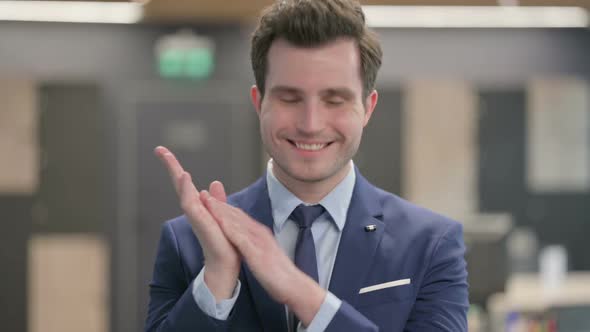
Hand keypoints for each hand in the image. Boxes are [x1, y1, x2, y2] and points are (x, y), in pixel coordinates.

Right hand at [154, 146, 239, 300]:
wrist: (226, 264)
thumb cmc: (224, 243)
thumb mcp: (222, 215)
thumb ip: (218, 199)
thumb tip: (213, 183)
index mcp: (199, 206)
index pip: (184, 183)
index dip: (175, 167)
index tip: (163, 151)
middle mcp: (195, 210)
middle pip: (180, 184)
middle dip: (171, 166)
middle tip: (159, 149)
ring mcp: (196, 217)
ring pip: (184, 193)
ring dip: (178, 178)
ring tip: (170, 159)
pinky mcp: (202, 225)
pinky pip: (192, 206)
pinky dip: (187, 191)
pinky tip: (185, 178)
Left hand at [204, 197, 325, 325]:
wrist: (293, 285)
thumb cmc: (280, 273)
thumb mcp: (267, 253)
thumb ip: (258, 244)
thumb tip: (248, 241)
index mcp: (262, 234)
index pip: (241, 217)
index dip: (226, 208)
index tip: (213, 202)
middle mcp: (260, 234)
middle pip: (238, 216)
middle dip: (221, 205)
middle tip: (206, 195)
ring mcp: (259, 242)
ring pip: (238, 223)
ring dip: (223, 212)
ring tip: (208, 203)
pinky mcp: (257, 254)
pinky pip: (242, 239)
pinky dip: (231, 229)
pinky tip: (220, 223)